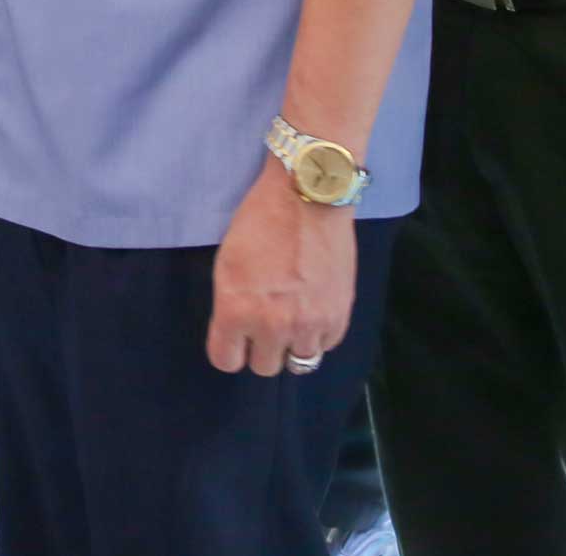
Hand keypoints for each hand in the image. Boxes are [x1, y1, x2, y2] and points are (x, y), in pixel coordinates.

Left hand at [206, 173, 356, 375]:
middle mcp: (272, 326)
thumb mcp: (227, 264)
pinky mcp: (339, 317)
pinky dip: (318, 335)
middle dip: (261, 347)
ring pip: (298, 363)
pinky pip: (325, 345)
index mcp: (236, 311)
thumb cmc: (260, 221)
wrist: (309, 197)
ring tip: (292, 321)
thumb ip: (231, 306)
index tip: (235, 337)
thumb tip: (238, 333)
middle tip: (265, 323)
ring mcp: (309, 324)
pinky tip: (313, 310)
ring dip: (292, 345)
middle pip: (264, 367)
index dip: (229, 349)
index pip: (226, 361)